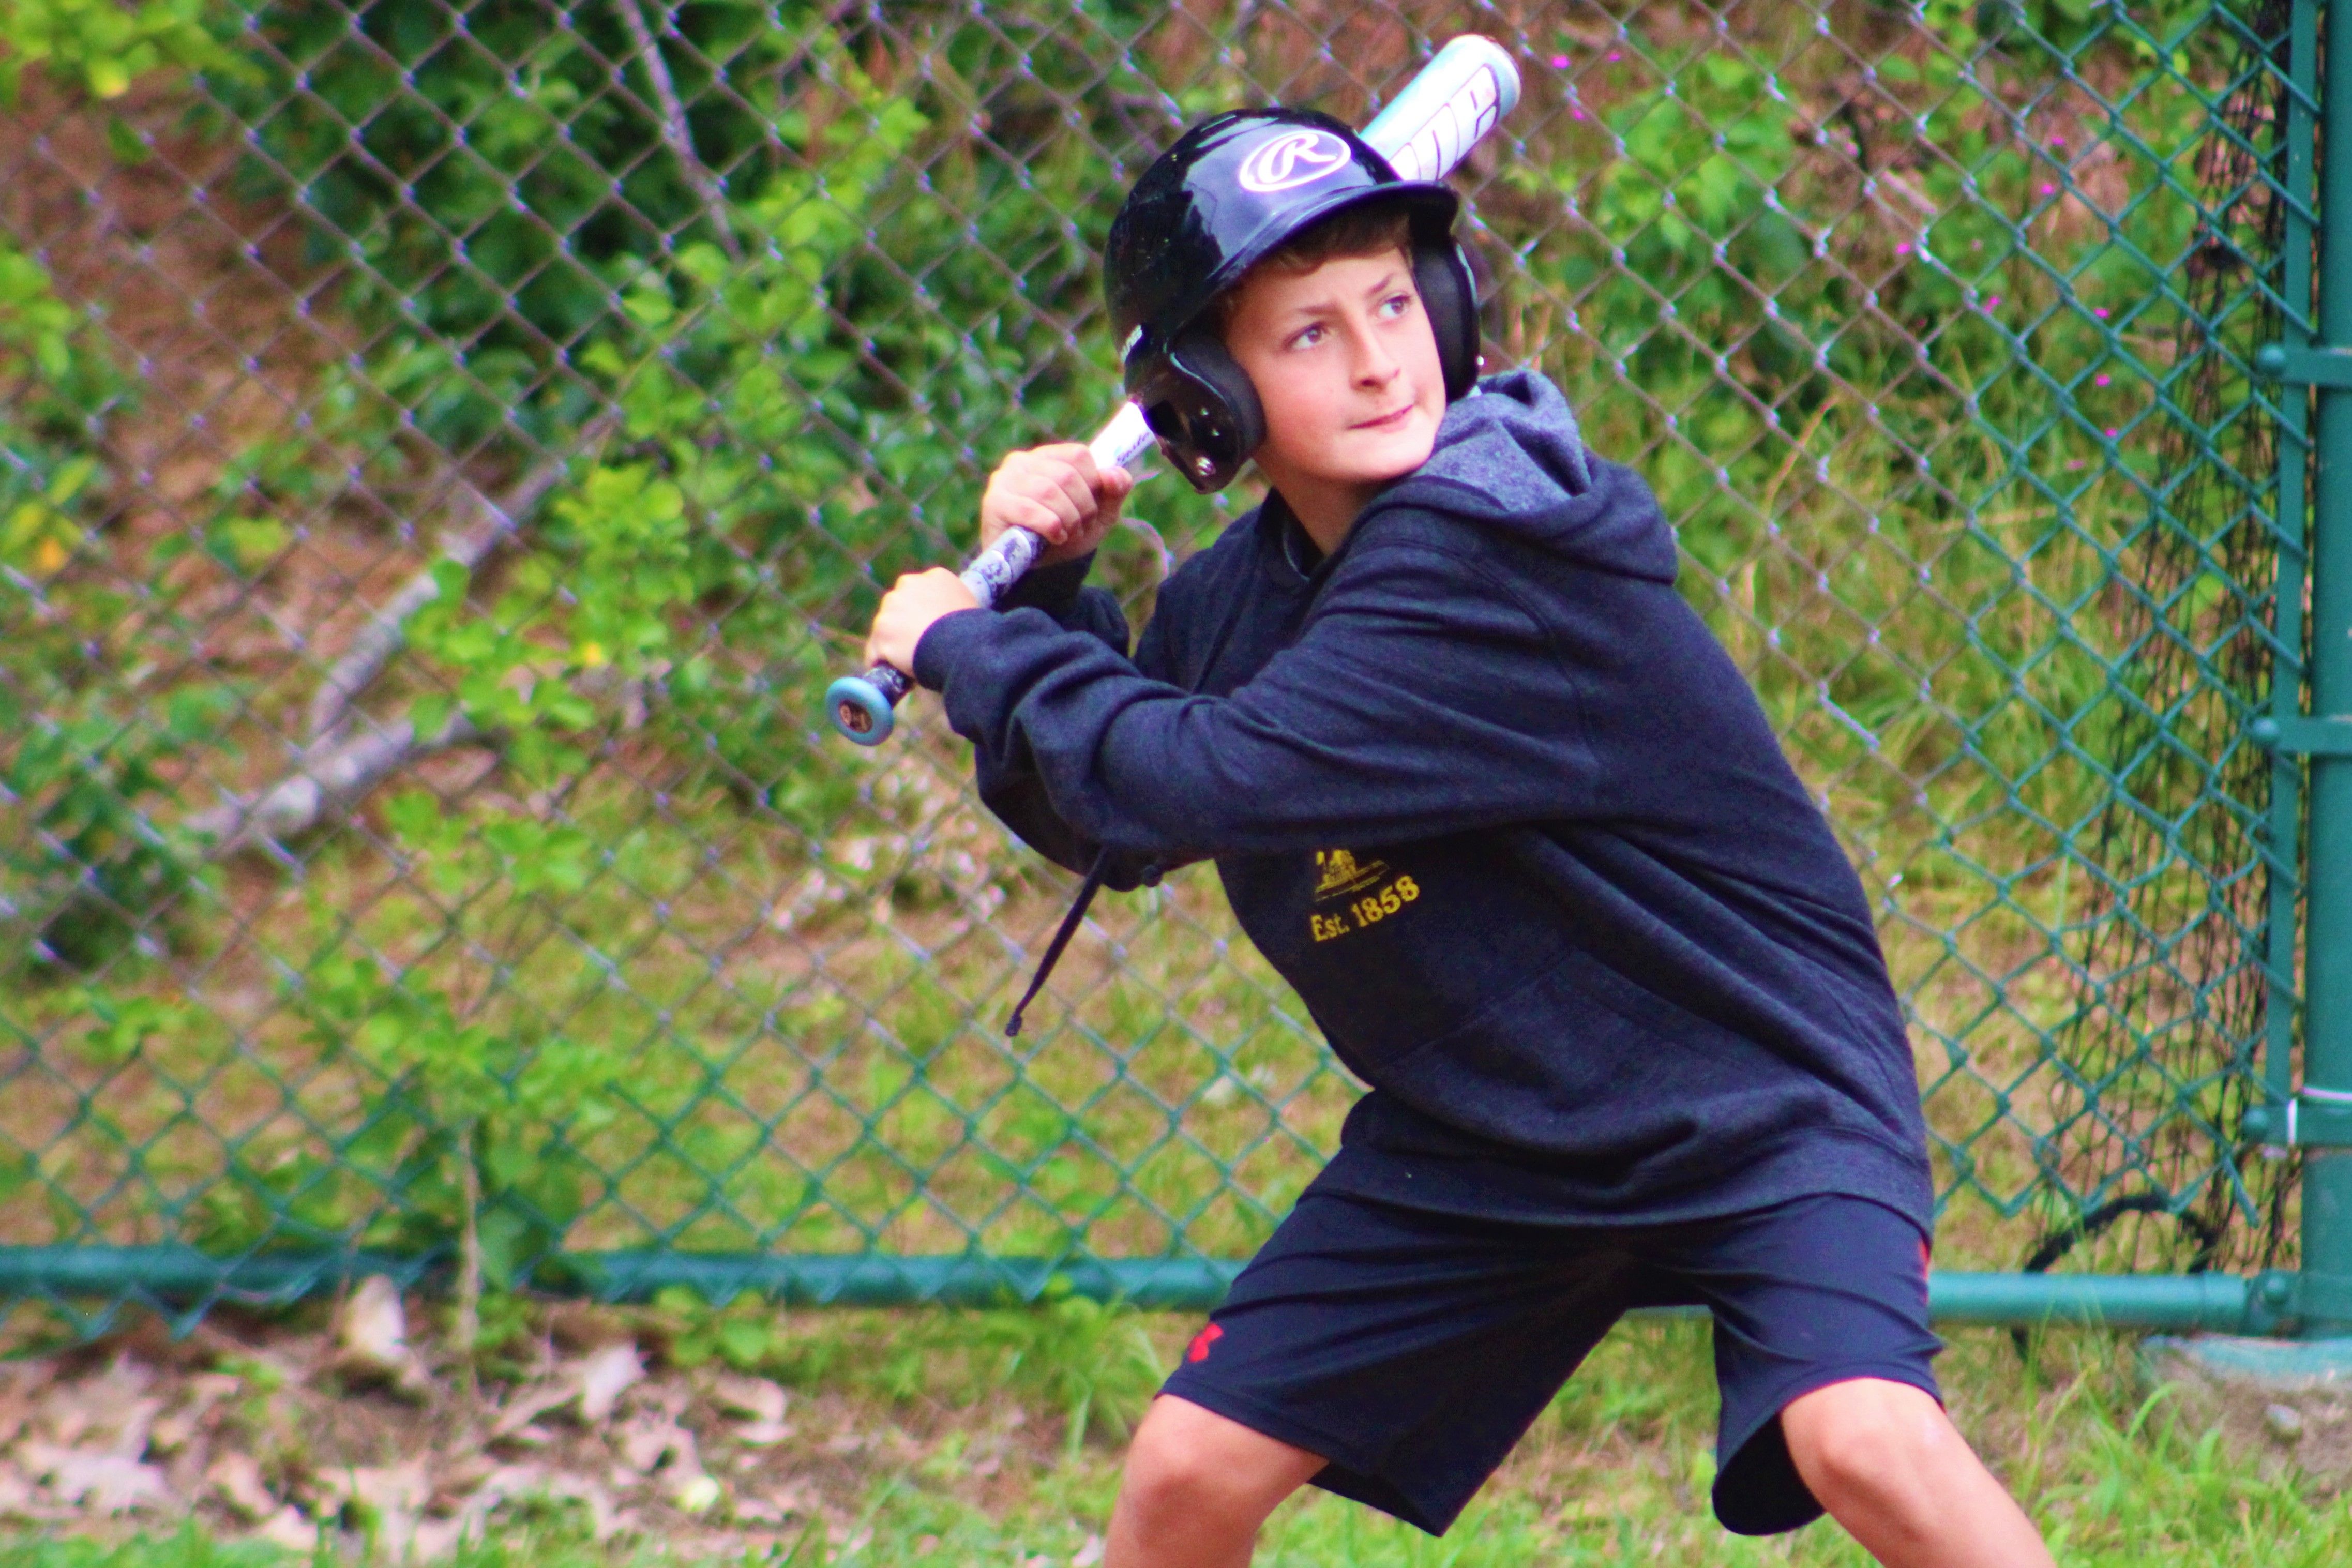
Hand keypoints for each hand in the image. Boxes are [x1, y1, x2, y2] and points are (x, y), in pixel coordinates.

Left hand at [865, 568, 979, 674]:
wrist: (964, 647)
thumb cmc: (974, 633)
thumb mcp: (970, 609)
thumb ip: (953, 607)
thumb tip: (946, 624)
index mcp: (934, 577)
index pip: (919, 593)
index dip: (922, 613)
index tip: (928, 630)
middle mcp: (909, 584)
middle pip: (897, 607)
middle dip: (903, 626)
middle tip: (918, 648)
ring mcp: (892, 606)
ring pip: (884, 630)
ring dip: (891, 645)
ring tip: (905, 664)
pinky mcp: (882, 630)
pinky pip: (875, 652)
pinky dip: (881, 664)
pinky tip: (892, 674)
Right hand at [980, 443, 1133, 565]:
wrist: (1032, 570)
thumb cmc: (1064, 536)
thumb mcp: (1098, 515)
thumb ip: (1114, 492)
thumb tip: (1114, 474)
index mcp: (1047, 457)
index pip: (1079, 456)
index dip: (1093, 486)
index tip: (1090, 510)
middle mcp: (1022, 461)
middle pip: (1067, 475)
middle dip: (1083, 508)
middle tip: (1079, 529)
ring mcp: (1004, 480)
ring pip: (1049, 491)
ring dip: (1068, 520)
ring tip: (1067, 535)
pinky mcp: (994, 503)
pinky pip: (1030, 511)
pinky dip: (1050, 527)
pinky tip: (1054, 537)